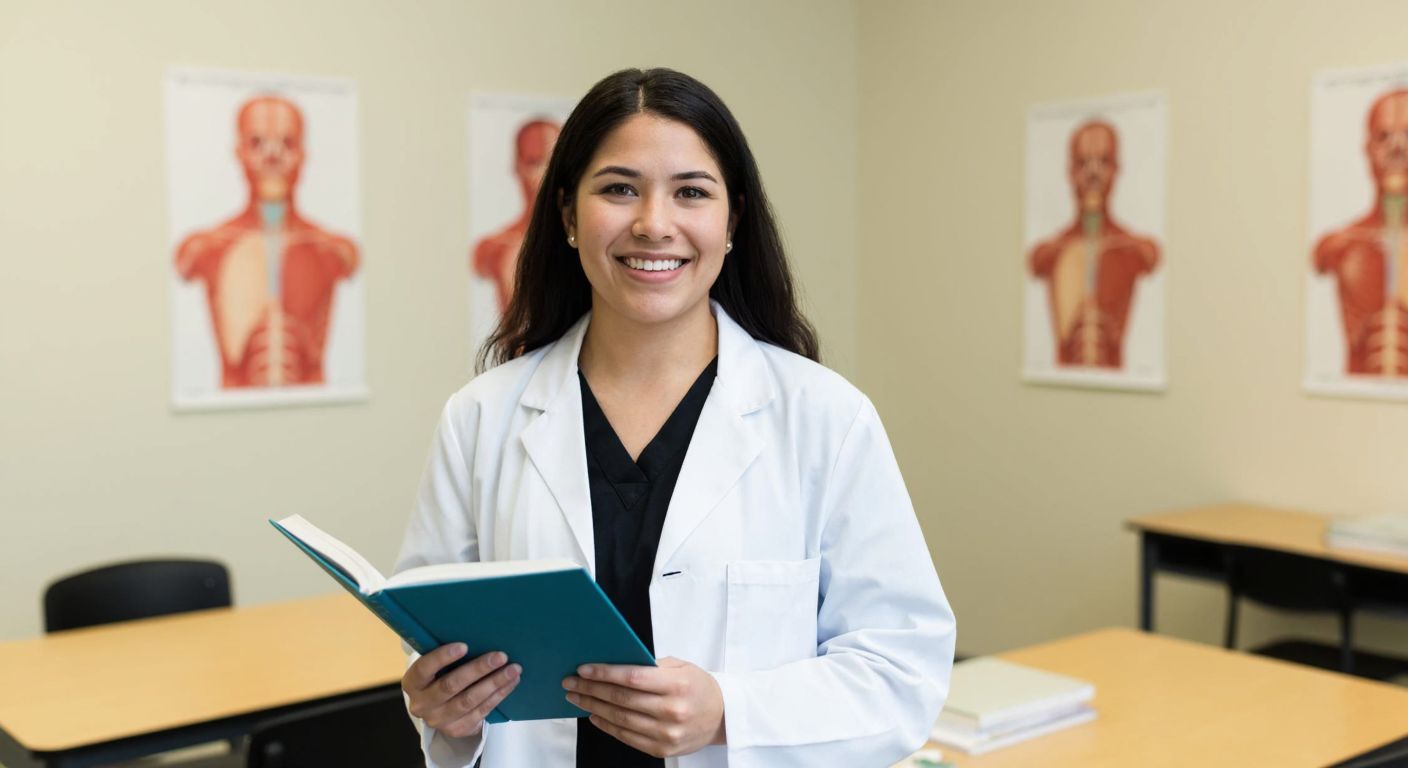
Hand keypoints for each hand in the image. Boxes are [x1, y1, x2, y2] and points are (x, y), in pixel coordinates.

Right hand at [403, 644, 519, 738]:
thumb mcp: (436, 666)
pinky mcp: (457, 729)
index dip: (442, 657)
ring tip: (513, 669)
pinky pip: (481, 712)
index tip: (464, 645)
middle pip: (451, 686)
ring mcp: (439, 720)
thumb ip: (448, 655)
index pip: (424, 668)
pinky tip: (511, 683)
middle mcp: (421, 704)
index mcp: (412, 682)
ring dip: (494, 683)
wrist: (438, 708)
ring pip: (469, 701)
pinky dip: (498, 695)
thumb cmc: (440, 675)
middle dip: (478, 670)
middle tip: (500, 656)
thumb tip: (479, 635)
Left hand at [562, 657, 724, 756]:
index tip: (583, 669)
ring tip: (577, 698)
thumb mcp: (681, 667)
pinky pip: (626, 737)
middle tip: (571, 682)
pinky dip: (607, 725)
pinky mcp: (661, 749)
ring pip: (620, 719)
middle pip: (622, 699)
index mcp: (677, 685)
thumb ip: (651, 665)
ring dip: (593, 707)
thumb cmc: (698, 687)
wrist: (722, 717)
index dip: (605, 673)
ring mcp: (666, 733)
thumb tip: (614, 662)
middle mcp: (672, 710)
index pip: (633, 677)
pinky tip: (594, 715)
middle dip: (591, 689)